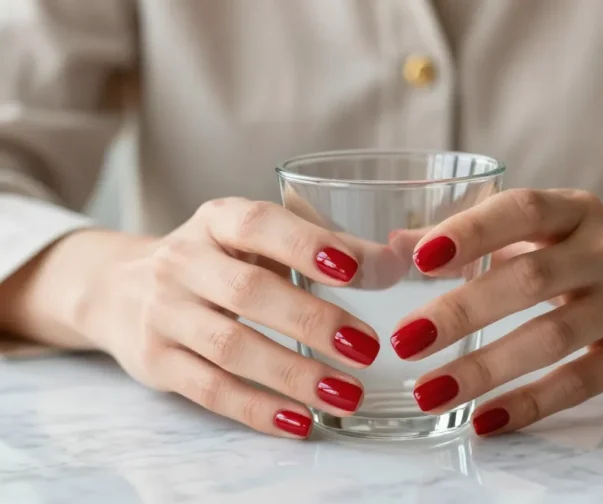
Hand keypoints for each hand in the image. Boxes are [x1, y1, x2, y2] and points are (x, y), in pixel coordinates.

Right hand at [72, 198, 400, 438]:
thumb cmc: (214, 262)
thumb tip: (398, 264)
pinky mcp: (156, 361)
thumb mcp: (258, 242)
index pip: (258, 224)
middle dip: (311, 320)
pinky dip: (257, 409)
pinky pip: (209, 389)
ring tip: (347, 393)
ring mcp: (163, 313)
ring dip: (292, 374)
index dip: (305, 245)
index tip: (353, 269)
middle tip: (366, 346)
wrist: (119, 288)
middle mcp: (183, 262)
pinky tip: (300, 421)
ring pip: (230, 347)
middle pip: (248, 293)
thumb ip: (328, 247)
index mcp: (217, 221)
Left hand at [392, 189, 602, 434]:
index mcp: (576, 212)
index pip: (522, 210)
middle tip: (406, 339)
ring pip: (553, 337)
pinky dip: (532, 403)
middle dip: (463, 311)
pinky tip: (485, 419)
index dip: (472, 231)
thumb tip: (400, 243)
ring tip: (430, 391)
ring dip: (486, 367)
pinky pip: (582, 382)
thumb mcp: (552, 229)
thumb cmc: (602, 252)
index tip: (420, 257)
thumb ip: (479, 236)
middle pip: (531, 279)